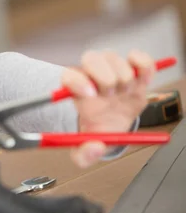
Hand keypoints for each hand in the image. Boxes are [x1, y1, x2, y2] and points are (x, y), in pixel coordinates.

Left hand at [61, 50, 155, 167]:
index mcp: (76, 93)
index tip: (89, 97)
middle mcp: (91, 76)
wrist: (115, 126)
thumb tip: (95, 148)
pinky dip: (143, 67)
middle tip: (111, 94)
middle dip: (103, 77)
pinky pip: (138, 58)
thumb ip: (84, 155)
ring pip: (114, 58)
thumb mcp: (86, 150)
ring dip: (123, 78)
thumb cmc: (98, 132)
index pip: (69, 76)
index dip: (77, 83)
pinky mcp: (133, 69)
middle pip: (91, 58)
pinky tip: (141, 81)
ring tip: (124, 93)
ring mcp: (112, 70)